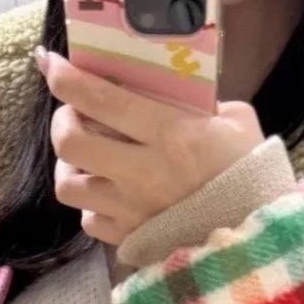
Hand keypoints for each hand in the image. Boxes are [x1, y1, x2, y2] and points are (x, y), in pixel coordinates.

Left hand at [37, 48, 264, 248]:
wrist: (251, 238)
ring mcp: (130, 209)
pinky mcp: (127, 238)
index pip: (103, 100)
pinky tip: (104, 192)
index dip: (68, 80)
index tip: (51, 64)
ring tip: (84, 157)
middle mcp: (141, 171)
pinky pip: (88, 219)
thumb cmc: (245, 174)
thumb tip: (170, 89)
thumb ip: (201, 103)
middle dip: (62, 121)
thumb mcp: (236, 123)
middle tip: (73, 113)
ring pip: (68, 184)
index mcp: (170, 134)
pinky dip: (89, 203)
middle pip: (70, 142)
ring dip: (69, 165)